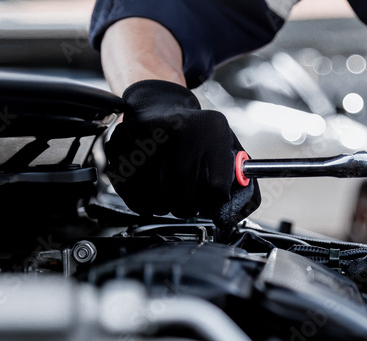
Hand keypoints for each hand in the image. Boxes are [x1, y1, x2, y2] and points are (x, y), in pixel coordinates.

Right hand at [104, 80, 259, 227]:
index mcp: (212, 128)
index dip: (216, 203)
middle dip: (188, 208)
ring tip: (169, 193)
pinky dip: (141, 201)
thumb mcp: (224, 142)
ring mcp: (150, 136)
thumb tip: (242, 207)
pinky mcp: (124, 144)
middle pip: (186, 198)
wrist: (157, 105)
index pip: (218, 187)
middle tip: (188, 203)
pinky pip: (132, 192)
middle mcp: (181, 129)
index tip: (213, 202)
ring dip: (165, 206)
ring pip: (159, 199)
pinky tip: (150, 189)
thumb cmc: (196, 131)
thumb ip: (241, 175)